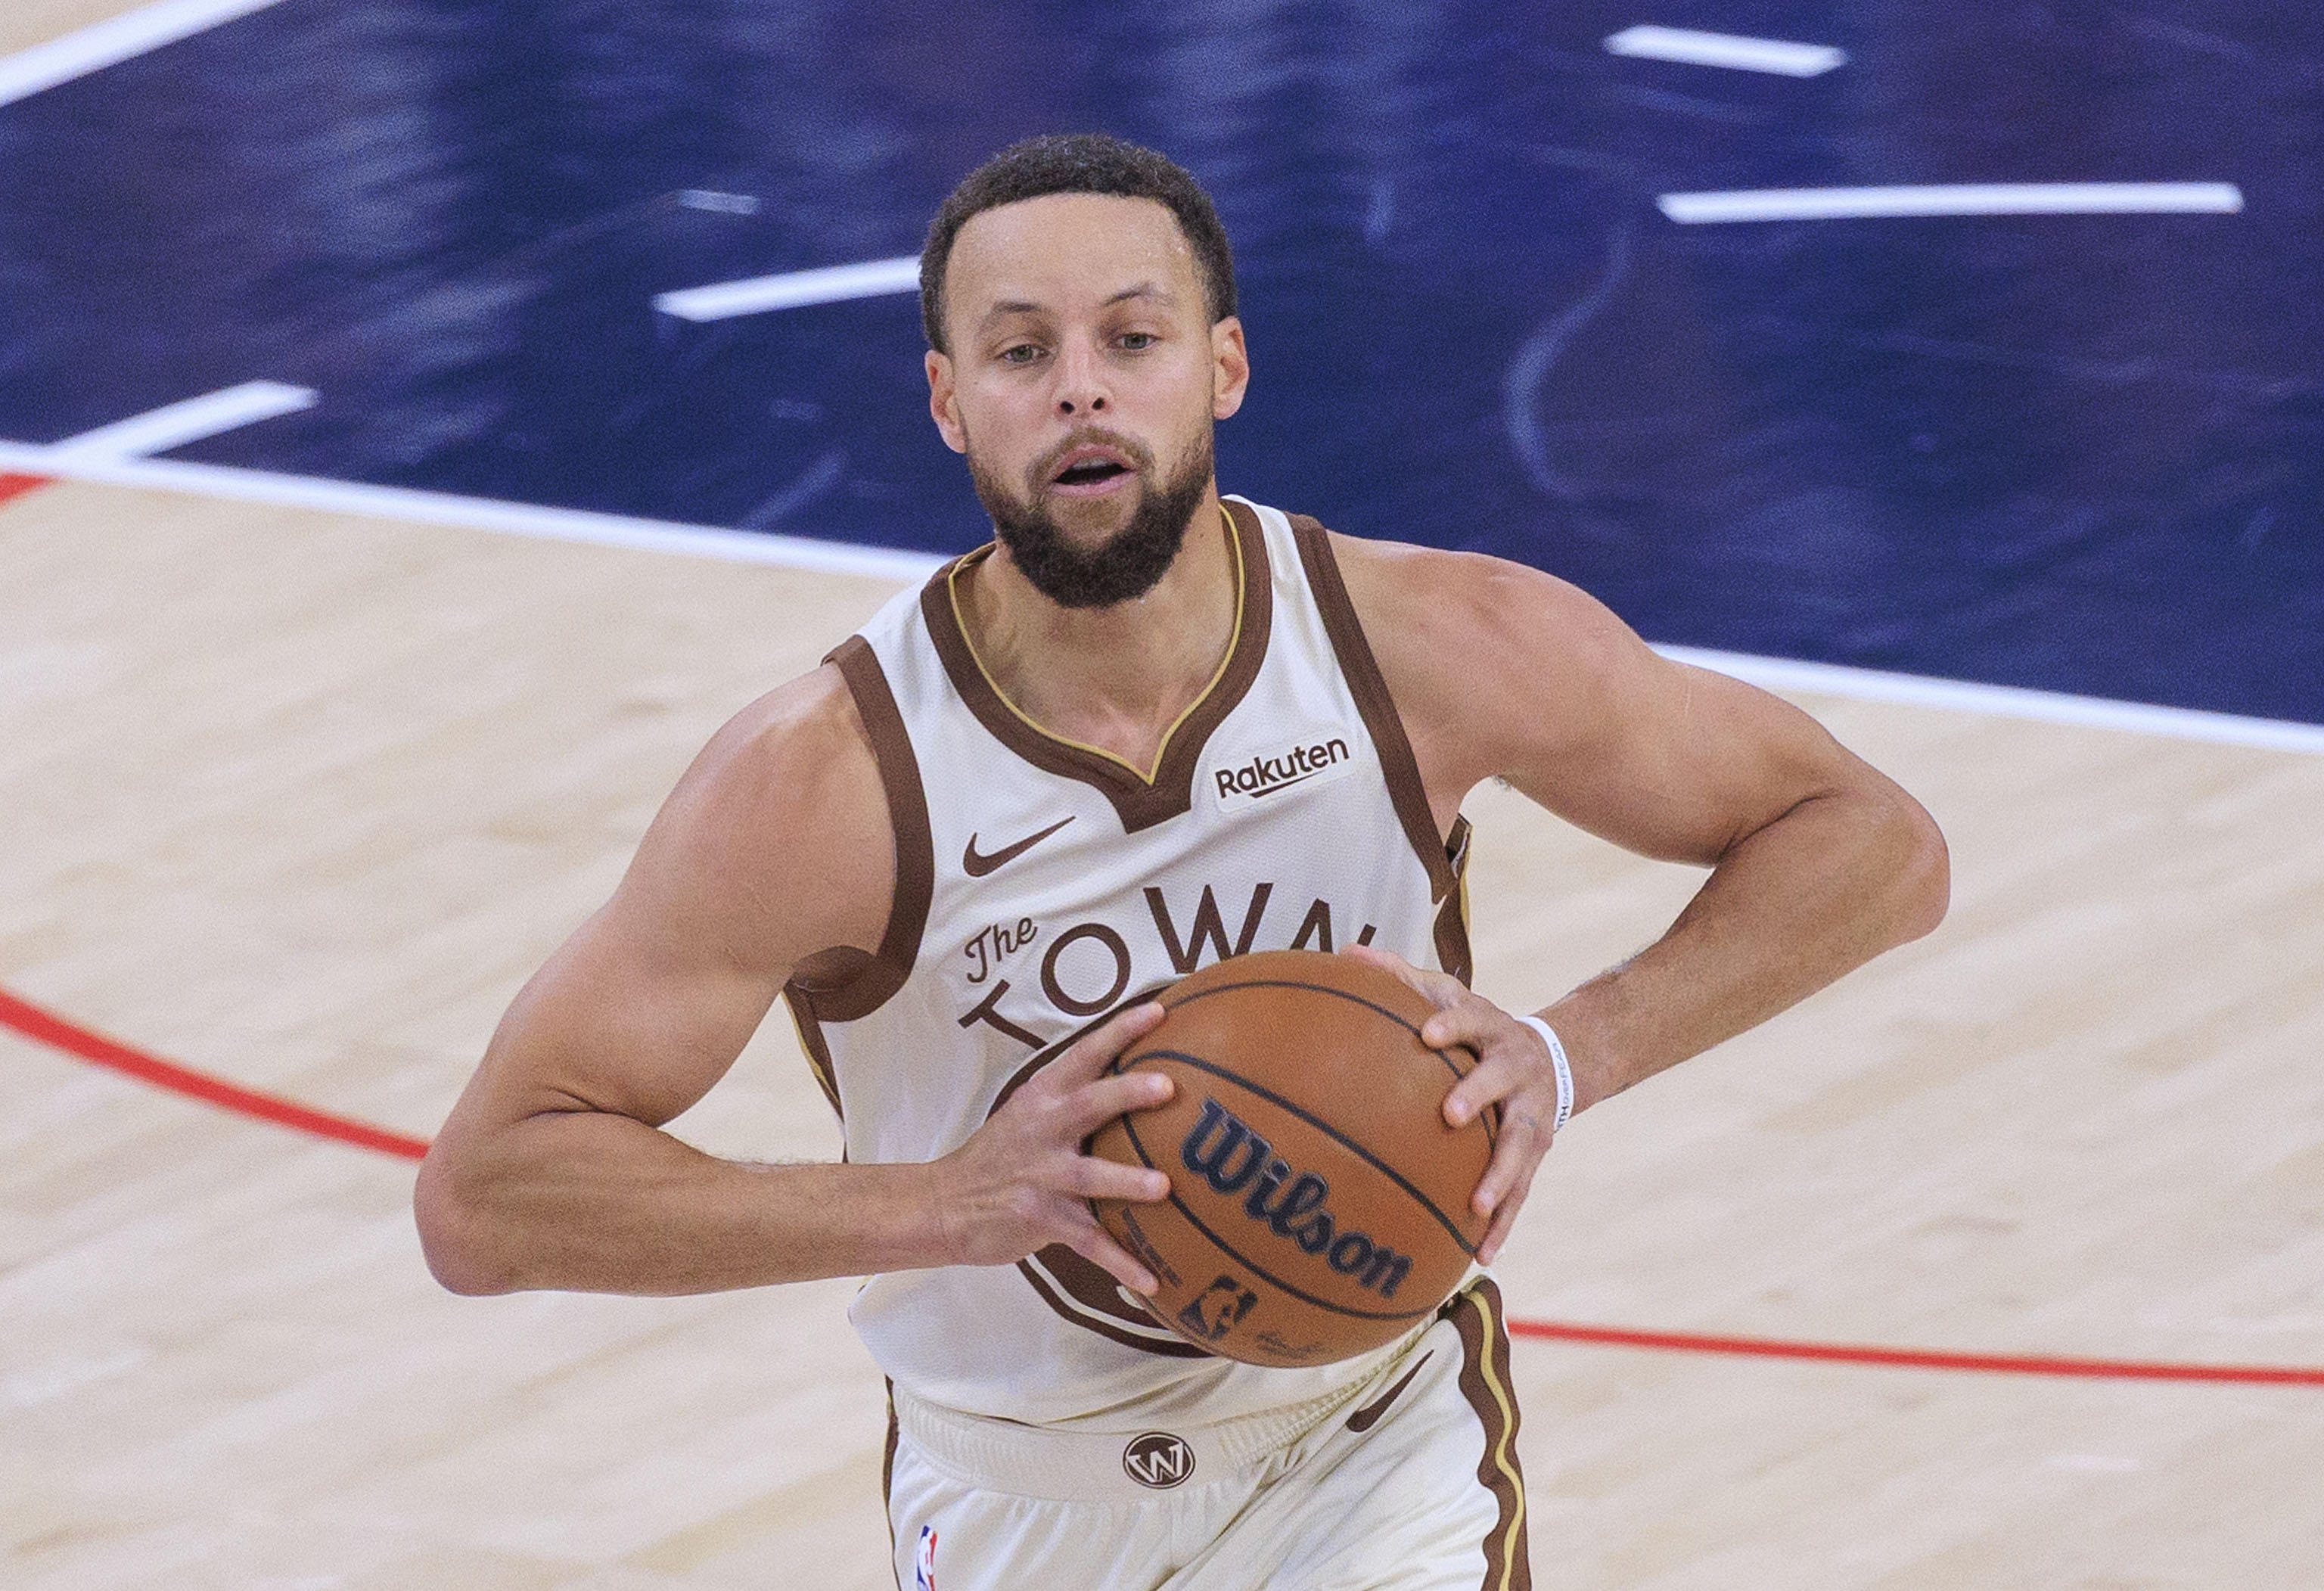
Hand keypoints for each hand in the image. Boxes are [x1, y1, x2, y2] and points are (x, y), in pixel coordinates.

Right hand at [932, 1002, 1176, 1292]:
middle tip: (1168, 1086)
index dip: (1121, 1031)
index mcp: (1043, 1097)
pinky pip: (1088, 1242)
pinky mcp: (1040, 1218)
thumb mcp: (1029, 1113)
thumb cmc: (1000, 1156)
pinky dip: (1121, 1262)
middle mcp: (1042, 1129)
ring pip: (1088, 1177)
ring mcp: (1040, 1176)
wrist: (944, 1204)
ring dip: (1126, 1182)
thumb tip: (1142, 1079)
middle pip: (1087, 1104)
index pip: (1084, 1054)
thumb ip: (1074, 1098)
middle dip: (1127, 1093)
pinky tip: (1153, 1281)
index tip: (1160, 1011)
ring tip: (1164, 1188)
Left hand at [1340, 945, 1559, 1264]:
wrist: (1551, 1055)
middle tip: (1450, 1115)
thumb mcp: (1447, 995)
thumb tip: (1346, 953)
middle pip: (1501, 1080)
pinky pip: (1522, 1191)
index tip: (1424, 1035)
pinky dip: (1504, 1224)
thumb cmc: (1475, 1026)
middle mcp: (1515, 1069)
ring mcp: (1531, 1113)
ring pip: (1520, 1146)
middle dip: (1479, 1095)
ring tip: (1477, 1207)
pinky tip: (1481, 1256)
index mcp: (1490, 1029)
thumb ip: (1400, 978)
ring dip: (1501, 1176)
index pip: (1470, 1018)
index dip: (1451, 1025)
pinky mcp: (1537, 1151)